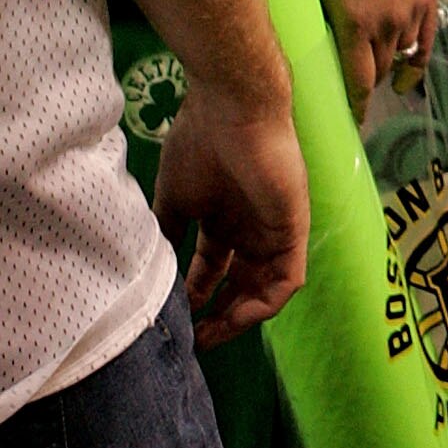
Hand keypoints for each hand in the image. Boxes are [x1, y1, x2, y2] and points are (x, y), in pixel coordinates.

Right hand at [153, 71, 310, 346]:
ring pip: (264, 288)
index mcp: (224, 219)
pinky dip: (265, 303)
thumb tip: (151, 271)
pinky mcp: (294, 228)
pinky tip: (237, 317)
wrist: (230, 108)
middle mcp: (251, 228)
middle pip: (239, 285)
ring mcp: (274, 229)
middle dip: (217, 315)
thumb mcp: (174, 198)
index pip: (213, 271)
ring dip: (239, 317)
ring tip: (210, 335)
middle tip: (193, 339)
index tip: (175, 322)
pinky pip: (288, 278)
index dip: (195, 298)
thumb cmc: (201, 144)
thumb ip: (169, 232)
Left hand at [311, 0, 439, 116]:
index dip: (353, 106)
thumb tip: (311, 42)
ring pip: (399, 58)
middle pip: (377, 72)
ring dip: (384, 66)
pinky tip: (405, 78)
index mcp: (354, 21)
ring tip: (370, 72)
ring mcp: (411, 13)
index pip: (357, 81)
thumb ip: (321, 15)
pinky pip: (425, 44)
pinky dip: (414, 65)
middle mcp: (386, 24)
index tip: (346, 119)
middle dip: (364, 82)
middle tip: (349, 87)